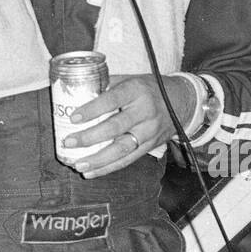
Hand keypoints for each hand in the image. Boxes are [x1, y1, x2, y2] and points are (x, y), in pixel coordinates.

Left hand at [61, 73, 194, 177]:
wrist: (181, 101)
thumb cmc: (147, 88)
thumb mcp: (130, 79)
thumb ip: (106, 85)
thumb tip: (75, 92)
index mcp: (136, 90)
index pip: (112, 99)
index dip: (92, 109)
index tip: (73, 117)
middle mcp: (144, 111)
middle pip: (115, 127)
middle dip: (90, 137)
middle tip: (68, 142)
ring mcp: (149, 131)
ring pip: (122, 149)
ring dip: (98, 159)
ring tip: (77, 164)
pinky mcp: (150, 146)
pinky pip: (128, 160)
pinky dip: (108, 168)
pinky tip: (90, 172)